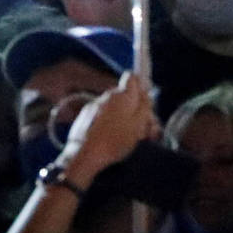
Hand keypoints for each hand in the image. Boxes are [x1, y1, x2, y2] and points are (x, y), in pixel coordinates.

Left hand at [59, 71, 156, 186]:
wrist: (86, 154)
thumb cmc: (115, 140)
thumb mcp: (139, 124)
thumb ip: (145, 106)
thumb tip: (146, 93)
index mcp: (123, 95)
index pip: (133, 77)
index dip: (140, 88)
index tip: (144, 103)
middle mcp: (108, 95)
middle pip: (126, 96)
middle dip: (135, 109)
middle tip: (143, 129)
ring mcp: (95, 104)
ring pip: (115, 107)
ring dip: (123, 118)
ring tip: (128, 138)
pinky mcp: (86, 115)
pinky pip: (103, 114)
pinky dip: (109, 122)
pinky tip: (112, 138)